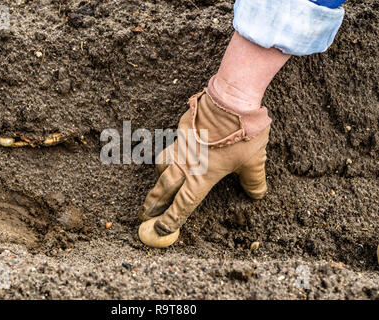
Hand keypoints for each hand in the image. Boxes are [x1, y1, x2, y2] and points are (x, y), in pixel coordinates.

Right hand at [138, 90, 269, 247]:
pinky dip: (170, 152)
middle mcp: (187, 164)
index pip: (183, 204)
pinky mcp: (181, 129)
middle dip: (153, 203)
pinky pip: (171, 144)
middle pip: (164, 188)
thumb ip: (254, 181)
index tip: (160, 230)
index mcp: (203, 176)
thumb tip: (257, 195)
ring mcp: (181, 145)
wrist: (232, 100)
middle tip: (144, 214)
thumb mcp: (254, 162)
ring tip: (159, 180)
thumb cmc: (244, 134)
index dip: (171, 219)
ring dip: (159, 176)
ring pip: (162, 164)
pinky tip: (178, 149)